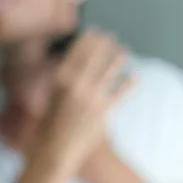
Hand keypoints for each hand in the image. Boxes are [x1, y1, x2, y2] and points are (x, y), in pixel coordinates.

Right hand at [37, 30, 133, 171]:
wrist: (54, 151)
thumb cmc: (47, 126)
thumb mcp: (48, 99)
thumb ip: (60, 83)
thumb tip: (68, 68)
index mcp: (59, 80)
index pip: (76, 52)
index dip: (87, 39)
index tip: (94, 31)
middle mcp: (76, 85)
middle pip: (94, 57)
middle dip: (104, 44)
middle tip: (111, 36)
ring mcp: (91, 97)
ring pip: (109, 70)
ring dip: (118, 58)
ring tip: (124, 51)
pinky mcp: (103, 111)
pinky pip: (120, 93)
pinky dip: (129, 84)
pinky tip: (134, 77)